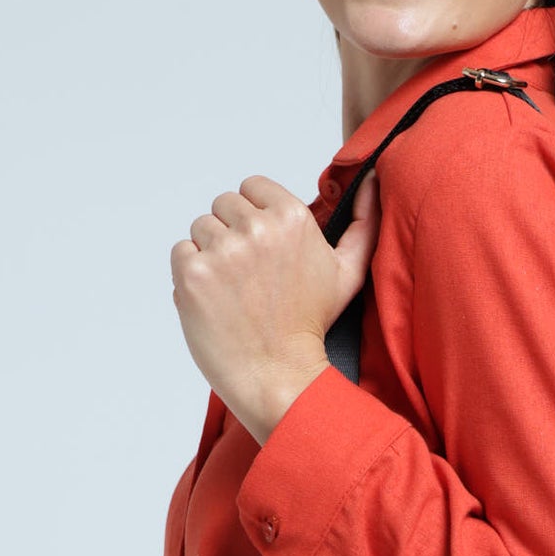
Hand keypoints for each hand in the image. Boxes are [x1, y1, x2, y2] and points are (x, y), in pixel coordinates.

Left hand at [170, 168, 381, 444]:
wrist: (278, 374)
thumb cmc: (309, 324)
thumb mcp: (349, 272)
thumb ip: (364, 223)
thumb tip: (372, 181)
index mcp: (292, 217)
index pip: (252, 187)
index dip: (255, 217)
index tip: (264, 250)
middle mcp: (256, 227)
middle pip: (223, 205)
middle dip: (232, 234)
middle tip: (250, 276)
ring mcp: (222, 250)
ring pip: (201, 228)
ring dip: (211, 254)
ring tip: (234, 289)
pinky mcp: (193, 273)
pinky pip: (181, 252)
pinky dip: (192, 274)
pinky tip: (216, 298)